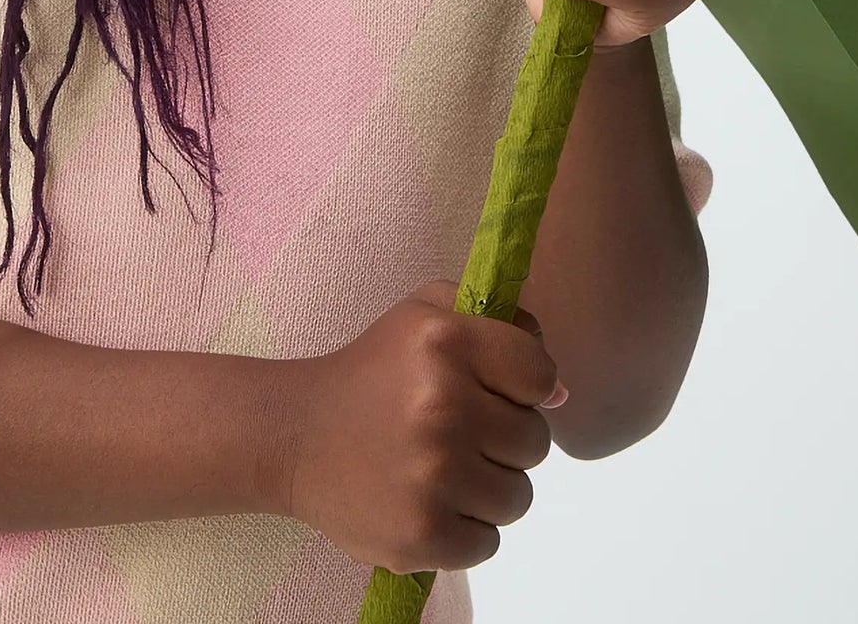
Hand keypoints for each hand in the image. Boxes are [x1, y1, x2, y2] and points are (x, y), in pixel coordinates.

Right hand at [280, 281, 565, 575]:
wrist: (296, 436)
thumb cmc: (375, 370)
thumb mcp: (429, 314)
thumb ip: (505, 326)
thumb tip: (561, 395)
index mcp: (448, 342)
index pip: (542, 376)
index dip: (526, 385)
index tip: (498, 390)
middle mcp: (444, 407)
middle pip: (536, 441)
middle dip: (507, 438)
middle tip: (465, 432)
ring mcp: (433, 477)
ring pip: (519, 497)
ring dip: (492, 486)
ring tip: (449, 470)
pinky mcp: (421, 535)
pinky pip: (489, 543)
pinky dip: (468, 529)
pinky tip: (434, 502)